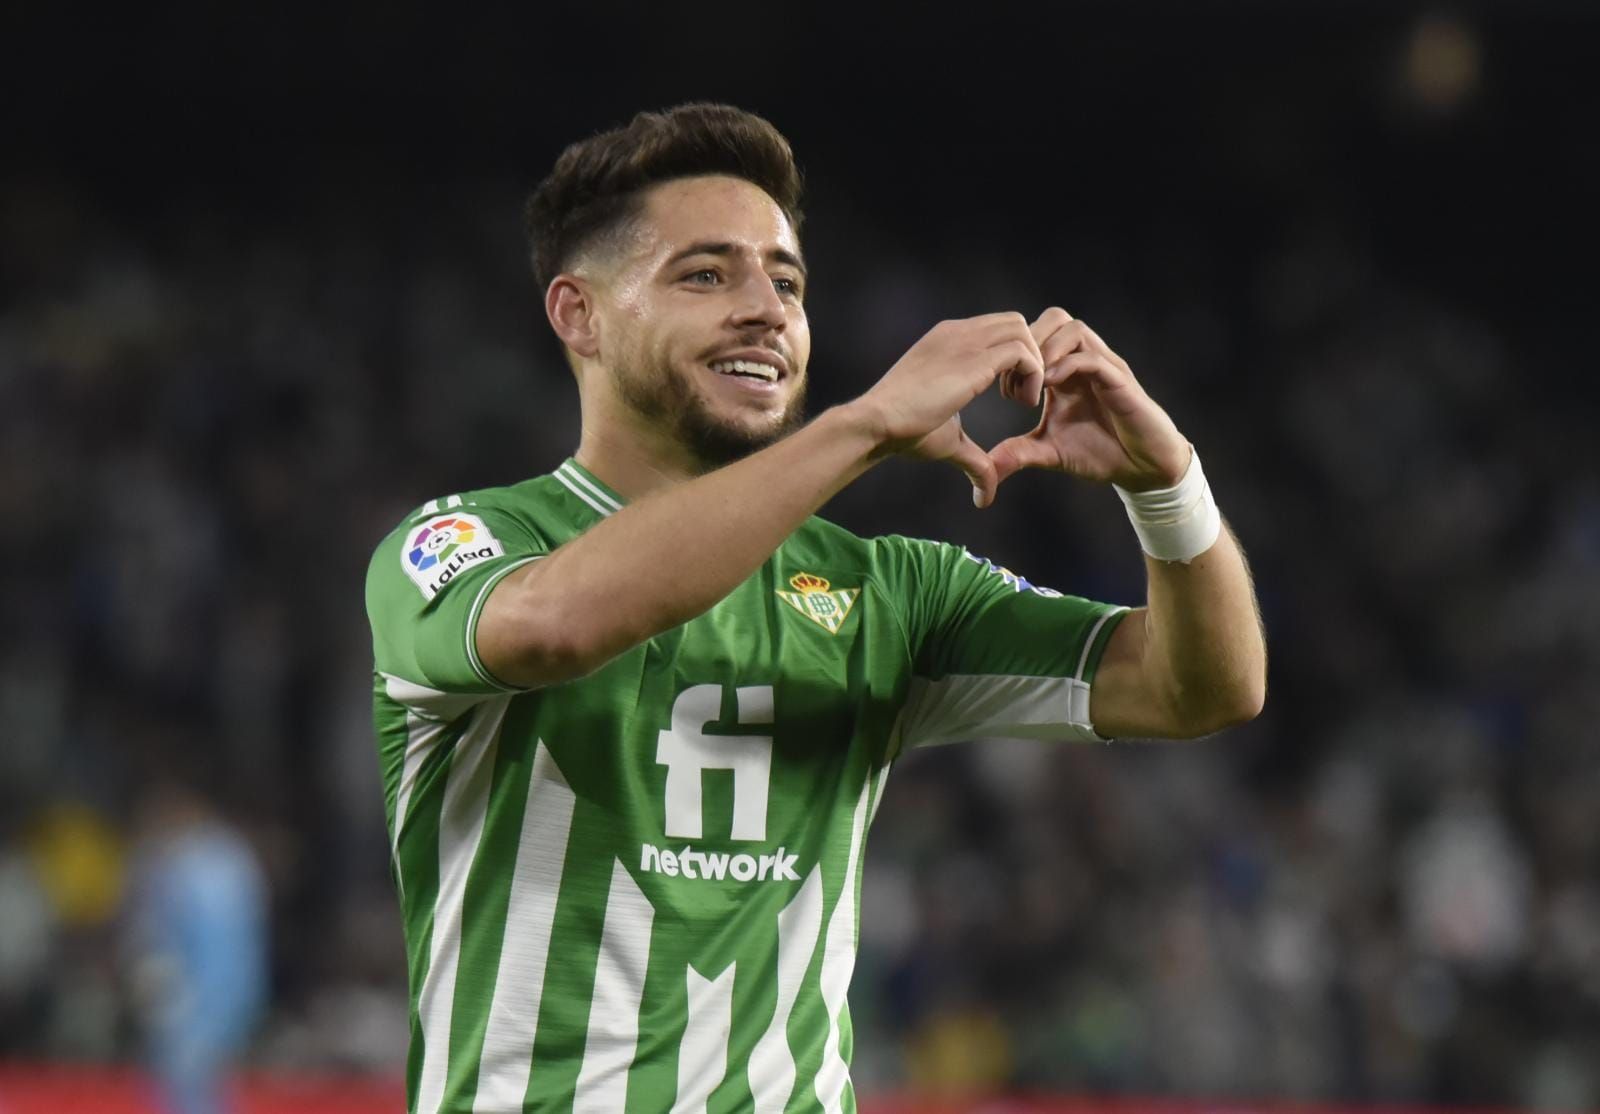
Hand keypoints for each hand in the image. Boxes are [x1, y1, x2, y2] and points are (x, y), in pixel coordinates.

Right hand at [855, 313, 1043, 506]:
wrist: (877, 423)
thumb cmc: (903, 433)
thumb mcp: (949, 440)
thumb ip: (974, 459)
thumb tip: (985, 498)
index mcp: (948, 342)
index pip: (996, 330)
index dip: (1012, 359)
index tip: (1008, 394)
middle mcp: (958, 334)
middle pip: (1014, 323)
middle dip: (1028, 355)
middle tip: (1017, 396)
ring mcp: (965, 341)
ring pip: (1022, 330)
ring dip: (1033, 364)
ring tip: (1021, 401)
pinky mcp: (974, 359)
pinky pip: (1023, 351)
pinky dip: (1034, 374)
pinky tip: (1020, 403)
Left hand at [988, 308, 1190, 498]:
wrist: (1143, 468)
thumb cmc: (1101, 453)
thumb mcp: (1050, 453)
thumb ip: (1019, 453)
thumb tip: (987, 468)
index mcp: (1064, 371)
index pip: (1036, 335)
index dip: (1014, 355)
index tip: (1003, 390)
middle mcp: (1083, 362)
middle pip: (1054, 318)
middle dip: (1028, 343)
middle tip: (1017, 381)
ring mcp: (1104, 368)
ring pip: (1073, 328)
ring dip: (1047, 351)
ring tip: (1034, 385)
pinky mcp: (1121, 381)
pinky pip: (1093, 357)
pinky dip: (1069, 365)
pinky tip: (1051, 388)